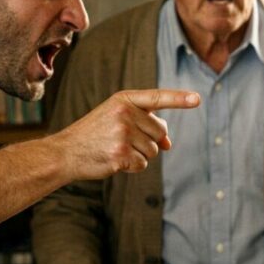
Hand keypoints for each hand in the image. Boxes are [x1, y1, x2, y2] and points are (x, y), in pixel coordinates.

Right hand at [53, 89, 199, 180]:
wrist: (65, 153)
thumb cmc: (95, 136)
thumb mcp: (118, 120)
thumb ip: (145, 124)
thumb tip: (169, 143)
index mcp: (123, 100)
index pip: (157, 97)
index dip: (179, 99)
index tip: (197, 99)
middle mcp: (124, 113)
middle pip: (159, 132)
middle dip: (148, 140)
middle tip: (121, 140)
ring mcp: (123, 133)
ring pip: (154, 150)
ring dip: (139, 154)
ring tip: (115, 149)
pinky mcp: (121, 153)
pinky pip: (143, 164)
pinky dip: (132, 166)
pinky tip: (115, 160)